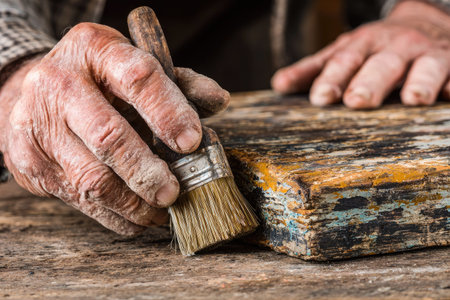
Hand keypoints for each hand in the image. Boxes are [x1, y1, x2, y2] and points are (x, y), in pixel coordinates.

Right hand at [0, 23, 228, 234]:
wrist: (37, 90)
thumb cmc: (100, 80)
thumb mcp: (135, 66)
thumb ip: (179, 84)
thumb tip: (218, 100)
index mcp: (96, 50)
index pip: (137, 79)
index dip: (168, 113)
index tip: (192, 142)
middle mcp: (60, 83)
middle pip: (108, 136)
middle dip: (147, 172)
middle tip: (173, 193)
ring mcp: (39, 124)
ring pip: (91, 177)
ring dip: (133, 203)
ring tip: (160, 210)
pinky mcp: (30, 160)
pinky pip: (78, 199)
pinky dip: (114, 215)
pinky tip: (136, 216)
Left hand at [272, 1, 449, 107]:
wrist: (423, 25)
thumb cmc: (374, 49)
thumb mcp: (343, 54)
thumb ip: (313, 70)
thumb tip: (278, 85)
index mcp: (363, 45)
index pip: (344, 62)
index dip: (332, 79)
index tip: (321, 98)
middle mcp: (395, 48)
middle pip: (381, 65)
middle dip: (369, 82)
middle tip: (357, 101)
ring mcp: (427, 55)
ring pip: (425, 67)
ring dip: (420, 81)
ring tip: (414, 99)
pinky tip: (449, 96)